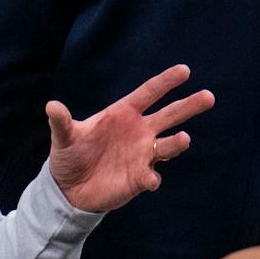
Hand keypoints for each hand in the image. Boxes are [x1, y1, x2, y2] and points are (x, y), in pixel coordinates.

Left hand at [46, 64, 216, 212]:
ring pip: (167, 145)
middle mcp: (139, 131)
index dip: (166, 82)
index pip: (149, 93)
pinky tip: (150, 179)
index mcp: (123, 114)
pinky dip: (152, 177)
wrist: (70, 188)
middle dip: (188, 106)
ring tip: (183, 139)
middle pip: (169, 115)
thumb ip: (61, 122)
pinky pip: (151, 176)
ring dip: (176, 143)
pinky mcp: (139, 178)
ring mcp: (142, 155)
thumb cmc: (70, 155)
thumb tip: (51, 106)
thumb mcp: (64, 137)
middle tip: (208, 97)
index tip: (184, 70)